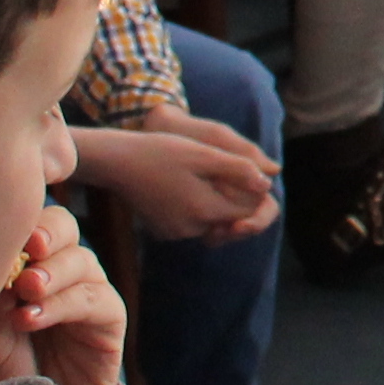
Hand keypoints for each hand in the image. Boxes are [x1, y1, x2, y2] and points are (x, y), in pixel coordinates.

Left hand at [0, 203, 126, 384]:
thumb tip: (2, 259)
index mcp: (21, 262)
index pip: (27, 220)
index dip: (20, 214)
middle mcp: (56, 271)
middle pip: (61, 226)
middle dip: (44, 232)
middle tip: (24, 251)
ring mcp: (84, 293)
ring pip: (81, 259)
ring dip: (53, 272)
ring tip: (24, 293)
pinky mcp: (108, 322)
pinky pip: (96, 299)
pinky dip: (65, 304)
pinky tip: (32, 318)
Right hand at [76, 115, 278, 242]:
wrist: (117, 162)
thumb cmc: (161, 151)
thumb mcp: (204, 154)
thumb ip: (239, 169)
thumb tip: (267, 185)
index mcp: (204, 210)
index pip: (248, 210)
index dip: (252, 191)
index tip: (243, 171)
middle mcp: (191, 229)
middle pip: (230, 219)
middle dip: (234, 199)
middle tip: (221, 173)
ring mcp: (175, 233)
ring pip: (212, 222)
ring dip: (216, 204)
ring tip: (203, 177)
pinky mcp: (164, 231)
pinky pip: (193, 225)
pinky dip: (197, 209)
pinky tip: (187, 187)